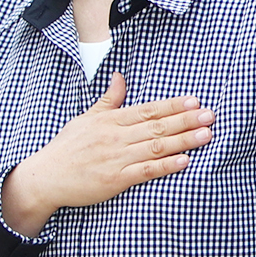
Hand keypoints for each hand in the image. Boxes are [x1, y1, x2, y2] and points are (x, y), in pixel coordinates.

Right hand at [1, 69, 211, 236]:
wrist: (45, 177)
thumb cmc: (67, 147)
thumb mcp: (86, 118)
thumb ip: (109, 99)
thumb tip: (120, 76)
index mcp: (110, 120)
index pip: (147, 110)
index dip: (172, 106)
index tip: (194, 101)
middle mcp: (115, 137)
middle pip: (156, 127)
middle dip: (185, 120)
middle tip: (210, 115)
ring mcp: (116, 158)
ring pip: (155, 147)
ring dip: (183, 141)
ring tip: (206, 135)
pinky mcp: (115, 180)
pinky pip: (145, 171)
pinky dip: (165, 166)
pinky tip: (185, 161)